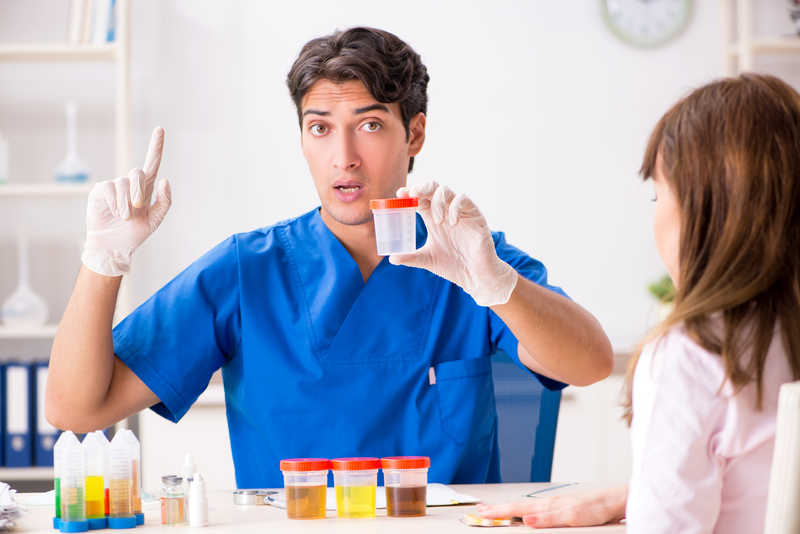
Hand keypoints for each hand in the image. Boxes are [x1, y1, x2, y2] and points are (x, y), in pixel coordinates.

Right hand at [81, 127, 170, 276]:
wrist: (115, 246)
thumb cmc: (135, 233)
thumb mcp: (155, 220)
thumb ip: (164, 201)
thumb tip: (165, 180)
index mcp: (146, 189)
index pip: (152, 163)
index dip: (156, 146)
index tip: (160, 129)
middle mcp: (130, 184)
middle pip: (137, 173)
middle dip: (139, 191)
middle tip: (138, 208)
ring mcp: (114, 187)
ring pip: (123, 182)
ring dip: (126, 203)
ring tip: (125, 217)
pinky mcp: (100, 191)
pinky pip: (109, 188)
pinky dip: (116, 202)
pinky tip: (116, 213)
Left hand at [389, 181, 517, 306]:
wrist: (474, 276)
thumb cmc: (452, 266)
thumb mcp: (427, 259)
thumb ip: (410, 257)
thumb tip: (391, 258)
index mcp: (432, 217)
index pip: (419, 198)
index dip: (409, 193)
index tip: (400, 194)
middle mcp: (445, 211)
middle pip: (432, 187)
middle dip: (422, 188)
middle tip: (414, 195)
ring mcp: (460, 211)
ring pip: (446, 191)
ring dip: (438, 202)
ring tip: (437, 221)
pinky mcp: (475, 215)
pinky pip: (464, 200)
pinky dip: (455, 208)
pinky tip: (452, 222)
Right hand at [475, 485, 627, 527]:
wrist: (614, 501)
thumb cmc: (597, 509)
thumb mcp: (572, 517)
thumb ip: (548, 518)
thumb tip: (526, 519)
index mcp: (547, 505)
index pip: (516, 509)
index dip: (498, 512)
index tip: (482, 513)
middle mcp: (548, 503)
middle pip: (517, 506)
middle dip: (498, 508)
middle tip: (480, 509)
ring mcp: (554, 504)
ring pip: (525, 506)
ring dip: (508, 509)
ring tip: (496, 510)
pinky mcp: (561, 507)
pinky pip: (535, 508)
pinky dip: (522, 510)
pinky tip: (524, 512)